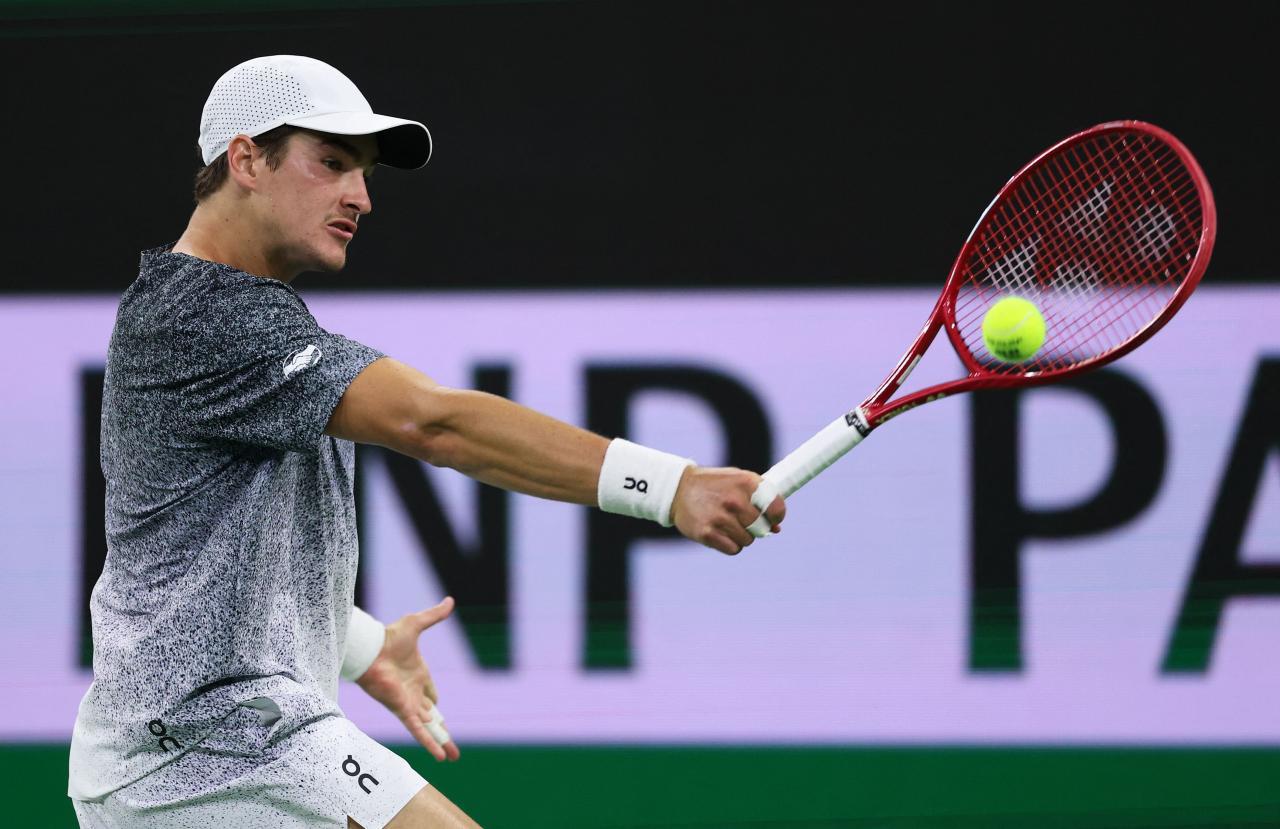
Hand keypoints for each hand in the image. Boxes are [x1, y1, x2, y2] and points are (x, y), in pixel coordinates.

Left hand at [356, 597, 460, 760]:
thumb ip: (434, 616)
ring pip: (428, 727)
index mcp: (419, 674)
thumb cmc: (389, 637)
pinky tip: (440, 756)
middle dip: (442, 730)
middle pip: (433, 715)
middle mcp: (414, 692)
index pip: (431, 692)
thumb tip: (450, 600)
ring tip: (452, 758)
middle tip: (452, 745)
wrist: (370, 649)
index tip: (438, 710)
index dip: (435, 700)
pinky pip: (418, 730)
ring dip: (440, 742)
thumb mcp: (416, 625)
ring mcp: (409, 703)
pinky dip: (428, 743)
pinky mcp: (403, 709)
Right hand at [669, 467, 785, 553]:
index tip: (772, 519)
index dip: (776, 516)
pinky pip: (734, 549)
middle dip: (755, 527)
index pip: (776, 508)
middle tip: (741, 520)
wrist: (678, 489)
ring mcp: (720, 518)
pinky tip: (719, 532)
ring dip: (740, 536)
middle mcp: (735, 500)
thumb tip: (776, 529)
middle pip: (761, 528)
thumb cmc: (715, 486)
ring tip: (726, 523)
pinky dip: (730, 544)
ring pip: (748, 540)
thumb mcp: (738, 481)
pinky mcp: (707, 533)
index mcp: (746, 482)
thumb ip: (759, 500)